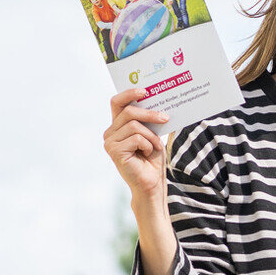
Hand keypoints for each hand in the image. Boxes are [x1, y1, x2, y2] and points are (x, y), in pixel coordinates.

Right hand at [103, 86, 168, 200]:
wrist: (152, 183)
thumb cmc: (152, 160)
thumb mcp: (152, 134)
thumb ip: (149, 119)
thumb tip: (158, 100)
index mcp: (118, 126)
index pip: (117, 103)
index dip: (129, 94)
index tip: (145, 91)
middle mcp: (110, 132)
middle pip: (128, 112)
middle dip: (149, 114)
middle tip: (165, 118)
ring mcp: (110, 142)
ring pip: (134, 125)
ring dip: (151, 136)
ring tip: (155, 147)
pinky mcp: (114, 151)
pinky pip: (136, 138)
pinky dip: (148, 145)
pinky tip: (148, 154)